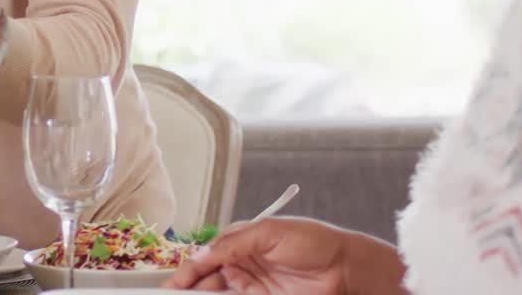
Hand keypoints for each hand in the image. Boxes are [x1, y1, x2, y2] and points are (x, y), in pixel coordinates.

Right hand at [165, 218, 355, 293]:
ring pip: (219, 294)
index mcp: (240, 242)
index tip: (174, 284)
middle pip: (207, 279)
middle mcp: (243, 264)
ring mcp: (253, 285)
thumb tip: (203, 253)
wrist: (346, 268)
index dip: (188, 270)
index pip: (206, 257)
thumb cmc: (312, 241)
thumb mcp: (269, 233)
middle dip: (189, 288)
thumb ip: (234, 243)